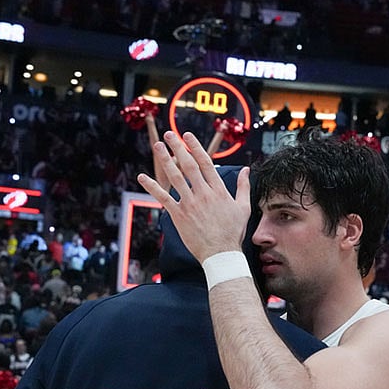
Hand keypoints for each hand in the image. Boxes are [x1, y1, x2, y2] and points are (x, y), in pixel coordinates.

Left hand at [137, 131, 250, 261]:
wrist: (221, 254)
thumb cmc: (233, 232)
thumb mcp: (243, 208)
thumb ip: (243, 186)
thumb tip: (245, 169)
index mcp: (219, 190)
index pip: (205, 163)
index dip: (195, 147)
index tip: (187, 135)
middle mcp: (204, 194)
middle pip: (188, 165)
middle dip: (178, 147)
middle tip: (169, 134)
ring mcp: (190, 204)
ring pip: (175, 177)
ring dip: (165, 160)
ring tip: (158, 146)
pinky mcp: (179, 215)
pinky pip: (163, 198)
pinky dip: (152, 187)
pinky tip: (142, 177)